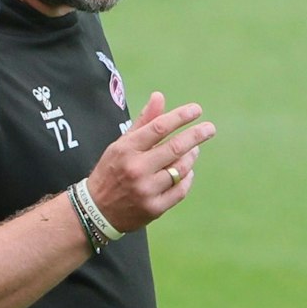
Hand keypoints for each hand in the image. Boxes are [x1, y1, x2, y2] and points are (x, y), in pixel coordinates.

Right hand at [84, 91, 215, 232]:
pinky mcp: (154, 207)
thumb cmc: (111, 172)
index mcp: (126, 149)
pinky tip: (187, 172)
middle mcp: (136, 169)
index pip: (158, 127)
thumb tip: (159, 96)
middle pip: (175, 147)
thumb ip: (143, 122)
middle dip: (196, 135)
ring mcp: (146, 190)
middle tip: (209, 129)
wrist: (97, 210)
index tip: (196, 110)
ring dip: (191, 157)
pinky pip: (181, 189)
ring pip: (181, 168)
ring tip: (194, 150)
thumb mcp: (120, 144)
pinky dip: (187, 178)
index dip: (180, 117)